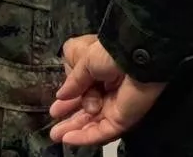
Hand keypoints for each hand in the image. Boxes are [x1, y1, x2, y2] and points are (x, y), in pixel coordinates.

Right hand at [48, 36, 166, 145]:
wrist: (136, 56)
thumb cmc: (111, 53)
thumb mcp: (86, 61)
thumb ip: (74, 81)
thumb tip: (61, 95)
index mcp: (104, 71)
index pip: (85, 90)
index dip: (70, 99)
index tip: (57, 106)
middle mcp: (111, 89)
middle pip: (89, 110)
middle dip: (71, 119)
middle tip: (55, 126)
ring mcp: (117, 105)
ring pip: (93, 123)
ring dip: (74, 130)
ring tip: (56, 135)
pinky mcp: (122, 119)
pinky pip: (102, 132)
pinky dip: (85, 137)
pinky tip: (68, 138)